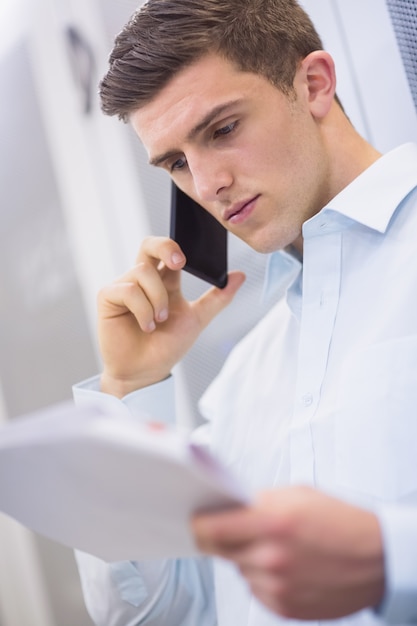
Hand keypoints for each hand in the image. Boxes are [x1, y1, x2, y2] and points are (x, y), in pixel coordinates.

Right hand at [97, 236, 244, 396]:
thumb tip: (240, 275)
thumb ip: (218, 298)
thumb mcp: (197, 319)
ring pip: (143, 272)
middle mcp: (143, 280)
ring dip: (157, 299)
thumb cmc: (167, 346)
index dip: (176, 247)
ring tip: (159, 321)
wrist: (146, 372)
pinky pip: (128, 290)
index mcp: (164, 281)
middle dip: (164, 247)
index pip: (168, 251)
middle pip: (149, 245)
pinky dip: (143, 310)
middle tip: (179, 263)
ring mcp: (124, 286)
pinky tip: (147, 326)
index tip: (187, 260)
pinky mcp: (108, 297)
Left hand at [192, 486, 384, 619]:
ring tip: (274, 546)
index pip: (210, 529)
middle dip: (222, 537)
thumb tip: (227, 508)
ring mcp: (276, 585)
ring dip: (246, 557)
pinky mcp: (284, 607)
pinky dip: (261, 577)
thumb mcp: (296, 494)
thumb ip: (257, 502)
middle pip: (219, 550)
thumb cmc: (339, 521)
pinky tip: (285, 565)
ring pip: (238, 569)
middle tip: (234, 528)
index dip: (198, 525)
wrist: (376, 558)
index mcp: (272, 521)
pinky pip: (255, 589)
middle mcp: (271, 556)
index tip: (194, 521)